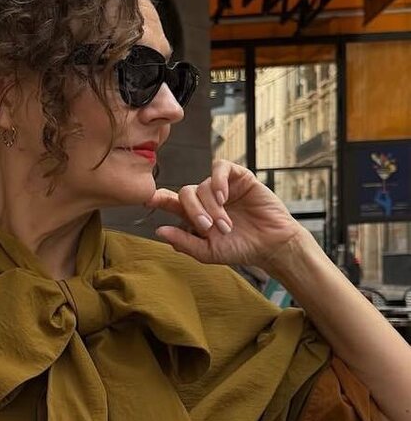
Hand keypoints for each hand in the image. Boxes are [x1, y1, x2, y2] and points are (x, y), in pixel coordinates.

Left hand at [148, 160, 304, 268]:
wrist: (271, 245)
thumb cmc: (240, 249)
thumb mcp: (208, 252)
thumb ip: (184, 242)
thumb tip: (158, 230)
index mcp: (195, 216)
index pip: (172, 203)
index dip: (160, 199)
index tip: (149, 200)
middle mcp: (206, 199)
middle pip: (185, 193)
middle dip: (193, 212)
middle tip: (208, 228)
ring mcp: (221, 187)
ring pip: (203, 186)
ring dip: (211, 207)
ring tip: (225, 224)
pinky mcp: (239, 177)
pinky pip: (220, 168)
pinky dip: (218, 180)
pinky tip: (223, 196)